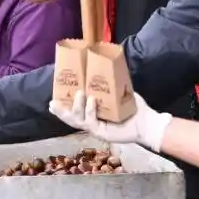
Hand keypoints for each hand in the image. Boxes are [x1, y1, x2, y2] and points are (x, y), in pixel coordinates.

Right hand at [49, 91, 171, 151]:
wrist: (146, 122)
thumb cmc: (133, 108)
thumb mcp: (119, 92)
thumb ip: (110, 83)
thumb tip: (104, 65)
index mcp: (93, 114)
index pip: (74, 111)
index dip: (62, 107)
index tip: (52, 101)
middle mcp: (92, 122)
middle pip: (71, 118)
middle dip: (61, 111)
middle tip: (52, 103)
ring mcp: (96, 129)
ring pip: (78, 121)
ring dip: (76, 107)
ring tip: (79, 93)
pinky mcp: (102, 133)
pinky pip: (92, 122)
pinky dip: (91, 110)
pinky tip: (92, 101)